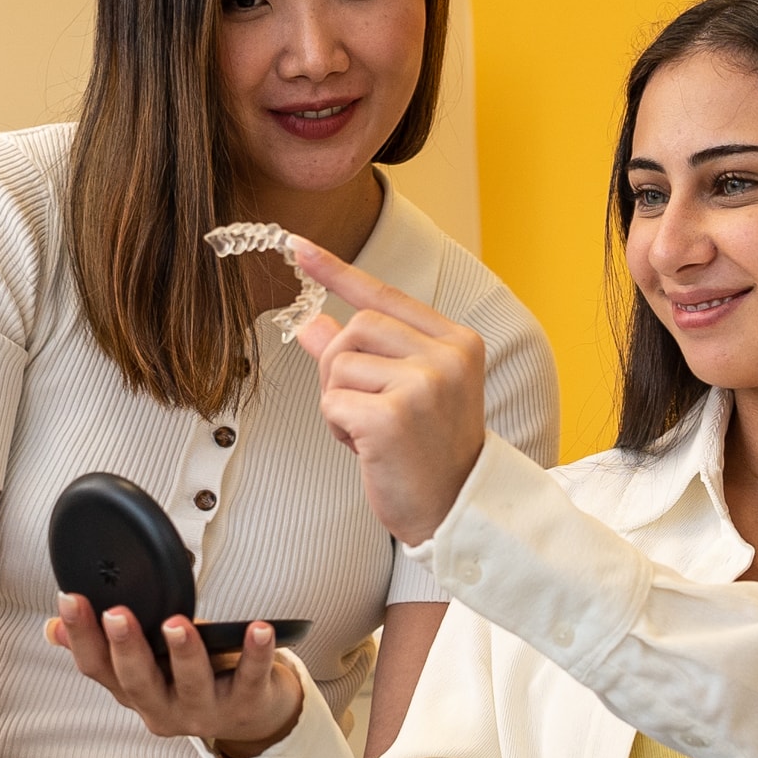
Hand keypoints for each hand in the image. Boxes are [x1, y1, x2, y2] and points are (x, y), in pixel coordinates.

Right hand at [48, 602, 303, 757]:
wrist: (251, 716)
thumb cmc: (191, 680)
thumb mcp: (143, 668)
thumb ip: (103, 648)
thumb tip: (53, 628)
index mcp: (132, 692)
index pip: (97, 668)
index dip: (81, 636)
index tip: (71, 598)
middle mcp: (162, 707)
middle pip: (138, 681)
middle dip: (126, 648)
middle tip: (117, 615)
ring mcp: (204, 711)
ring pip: (191, 683)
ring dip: (183, 652)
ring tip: (177, 624)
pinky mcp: (245, 704)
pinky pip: (250, 677)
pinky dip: (256, 653)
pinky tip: (258, 629)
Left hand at [289, 238, 486, 546]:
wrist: (456, 510)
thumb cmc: (430, 453)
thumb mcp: (404, 392)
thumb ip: (363, 352)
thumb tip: (310, 321)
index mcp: (458, 342)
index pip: (386, 296)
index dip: (338, 272)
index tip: (299, 248)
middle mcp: (447, 356)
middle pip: (356, 327)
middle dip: (339, 366)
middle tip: (358, 406)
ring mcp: (424, 385)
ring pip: (339, 363)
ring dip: (337, 400)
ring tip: (369, 431)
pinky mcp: (394, 417)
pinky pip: (332, 402)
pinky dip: (337, 427)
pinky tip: (366, 448)